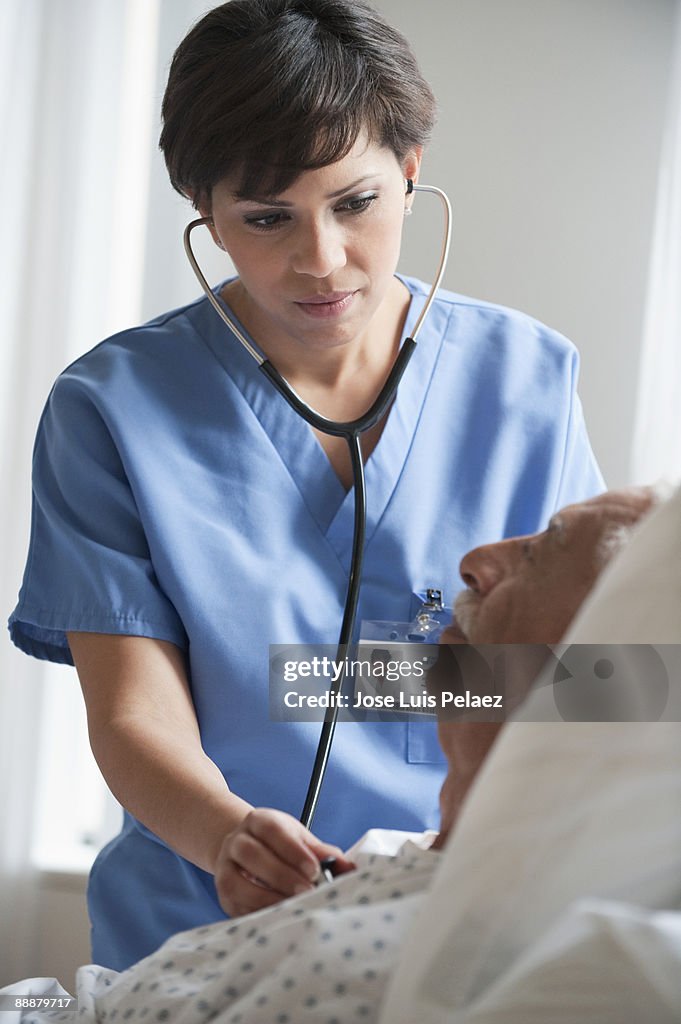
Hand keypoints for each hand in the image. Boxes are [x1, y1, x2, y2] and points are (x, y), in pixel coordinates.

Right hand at [214, 807, 353, 915]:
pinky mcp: (223, 894)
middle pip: (251, 854)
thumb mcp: (300, 839)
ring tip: (293, 906)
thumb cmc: (280, 846)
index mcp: (258, 821)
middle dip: (281, 875)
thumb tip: (348, 868)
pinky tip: (278, 917)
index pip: (272, 830)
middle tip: (307, 890)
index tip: (314, 870)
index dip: (292, 850)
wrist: (245, 851)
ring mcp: (225, 868)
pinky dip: (257, 913)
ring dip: (267, 897)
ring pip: (237, 881)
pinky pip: (236, 906)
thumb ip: (322, 852)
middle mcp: (236, 841)